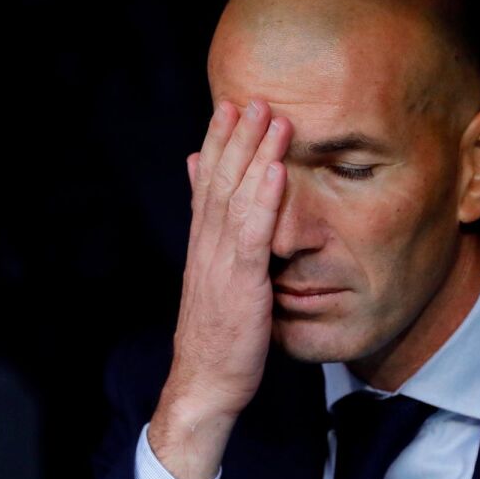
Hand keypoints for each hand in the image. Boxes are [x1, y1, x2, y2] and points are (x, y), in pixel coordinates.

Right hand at [147, 98, 291, 478]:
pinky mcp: (240, 282)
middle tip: (251, 96)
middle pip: (219, 179)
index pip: (207, 182)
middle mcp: (207, 245)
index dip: (219, 142)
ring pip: (235, 196)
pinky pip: (252, 232)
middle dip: (235, 136)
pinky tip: (277, 169)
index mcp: (202, 243)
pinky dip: (264, 197)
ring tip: (270, 118)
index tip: (230, 107)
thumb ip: (211, 239)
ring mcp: (221, 261)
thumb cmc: (215, 334)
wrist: (205, 382)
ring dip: (253, 154)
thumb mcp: (212, 280)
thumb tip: (205, 197)